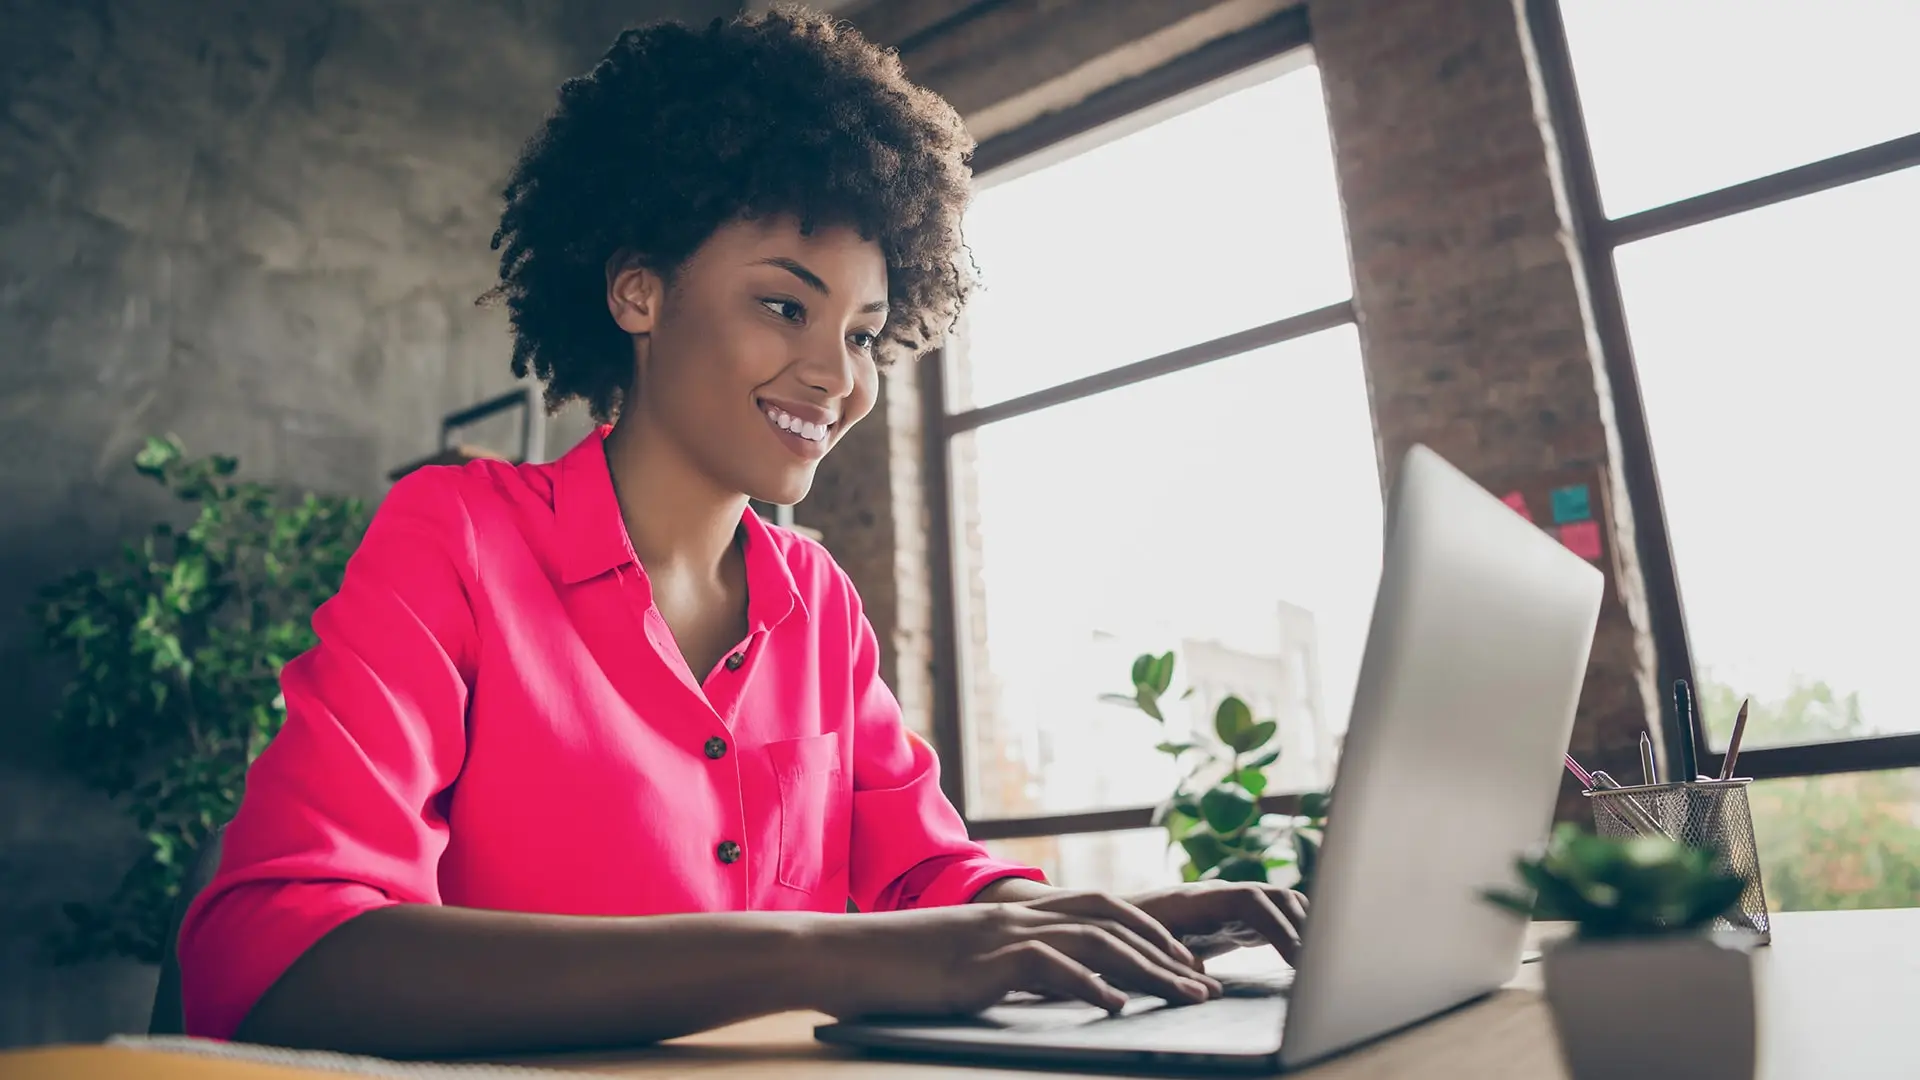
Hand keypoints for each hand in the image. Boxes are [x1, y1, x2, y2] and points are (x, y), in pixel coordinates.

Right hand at [812, 892, 1222, 1019]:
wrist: (840, 954)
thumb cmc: (895, 967)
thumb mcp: (964, 963)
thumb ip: (1008, 967)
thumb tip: (1049, 988)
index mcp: (1016, 914)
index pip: (1101, 908)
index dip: (1150, 931)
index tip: (1186, 963)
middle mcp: (1016, 916)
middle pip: (1112, 922)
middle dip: (1166, 953)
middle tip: (1206, 986)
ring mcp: (999, 936)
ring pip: (1093, 941)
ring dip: (1147, 971)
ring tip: (1184, 999)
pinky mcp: (980, 963)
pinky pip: (1046, 967)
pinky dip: (1087, 985)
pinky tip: (1115, 1006)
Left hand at [1127, 880, 1310, 962]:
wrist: (1111, 924)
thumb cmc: (1122, 939)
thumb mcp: (1141, 950)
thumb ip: (1170, 960)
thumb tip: (1200, 973)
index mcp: (1197, 900)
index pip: (1250, 900)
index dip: (1278, 925)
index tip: (1298, 957)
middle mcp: (1219, 896)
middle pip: (1274, 896)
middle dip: (1303, 927)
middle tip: (1320, 965)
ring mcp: (1230, 905)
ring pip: (1280, 903)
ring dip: (1304, 926)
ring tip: (1321, 961)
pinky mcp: (1236, 921)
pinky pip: (1275, 917)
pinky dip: (1296, 931)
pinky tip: (1307, 959)